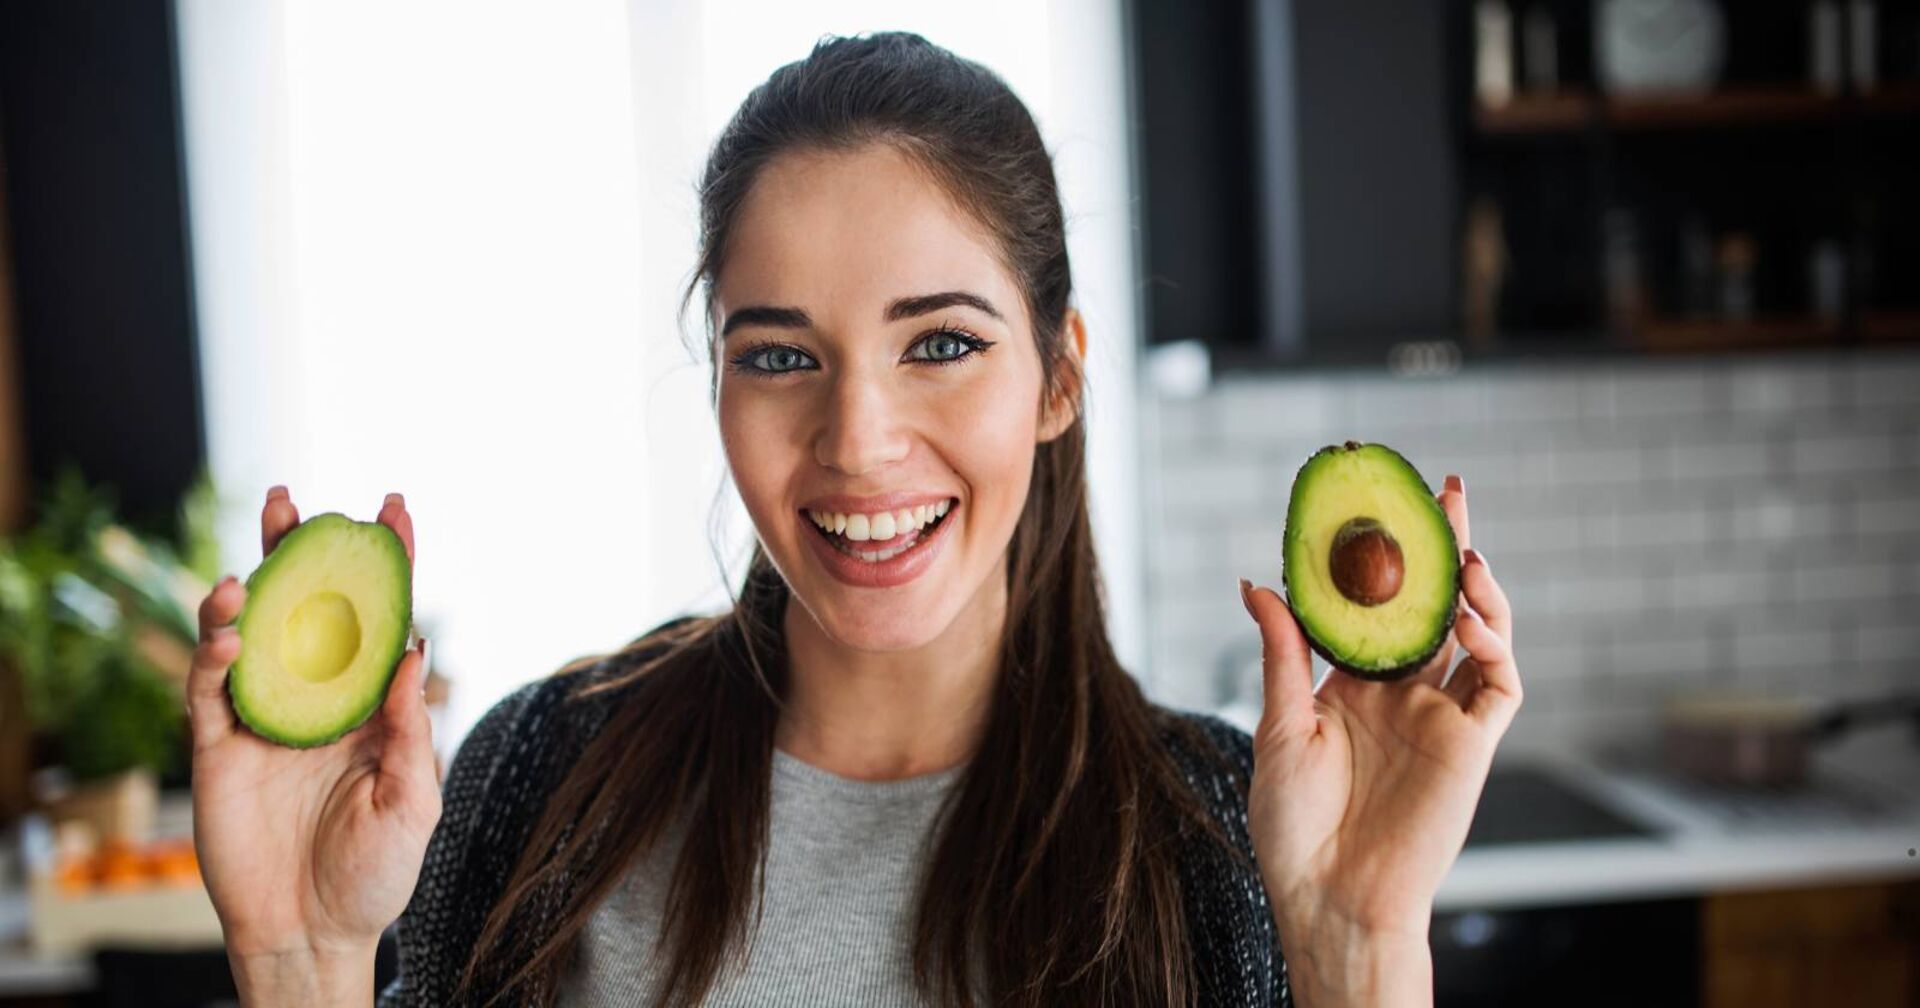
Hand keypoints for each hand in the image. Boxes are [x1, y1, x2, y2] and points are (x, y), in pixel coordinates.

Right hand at [189, 487, 438, 963]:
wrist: (314, 933)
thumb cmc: (376, 872)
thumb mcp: (414, 802)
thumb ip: (413, 729)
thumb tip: (416, 650)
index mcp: (371, 703)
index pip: (380, 617)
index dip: (385, 563)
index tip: (394, 507)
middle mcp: (316, 698)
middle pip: (302, 607)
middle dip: (293, 551)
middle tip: (287, 500)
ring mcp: (263, 719)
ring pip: (245, 637)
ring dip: (240, 596)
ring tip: (239, 574)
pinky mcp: (218, 750)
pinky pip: (208, 690)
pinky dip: (213, 657)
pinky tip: (226, 636)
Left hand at [1242, 474, 1519, 942]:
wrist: (1330, 895)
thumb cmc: (1294, 825)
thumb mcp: (1279, 725)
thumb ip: (1282, 651)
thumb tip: (1256, 582)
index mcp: (1353, 686)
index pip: (1377, 605)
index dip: (1384, 558)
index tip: (1376, 505)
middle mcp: (1402, 693)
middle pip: (1433, 605)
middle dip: (1444, 547)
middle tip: (1444, 490)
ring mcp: (1441, 716)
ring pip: (1477, 633)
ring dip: (1477, 587)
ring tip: (1465, 546)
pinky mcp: (1473, 744)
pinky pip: (1499, 683)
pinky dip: (1494, 645)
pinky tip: (1470, 620)